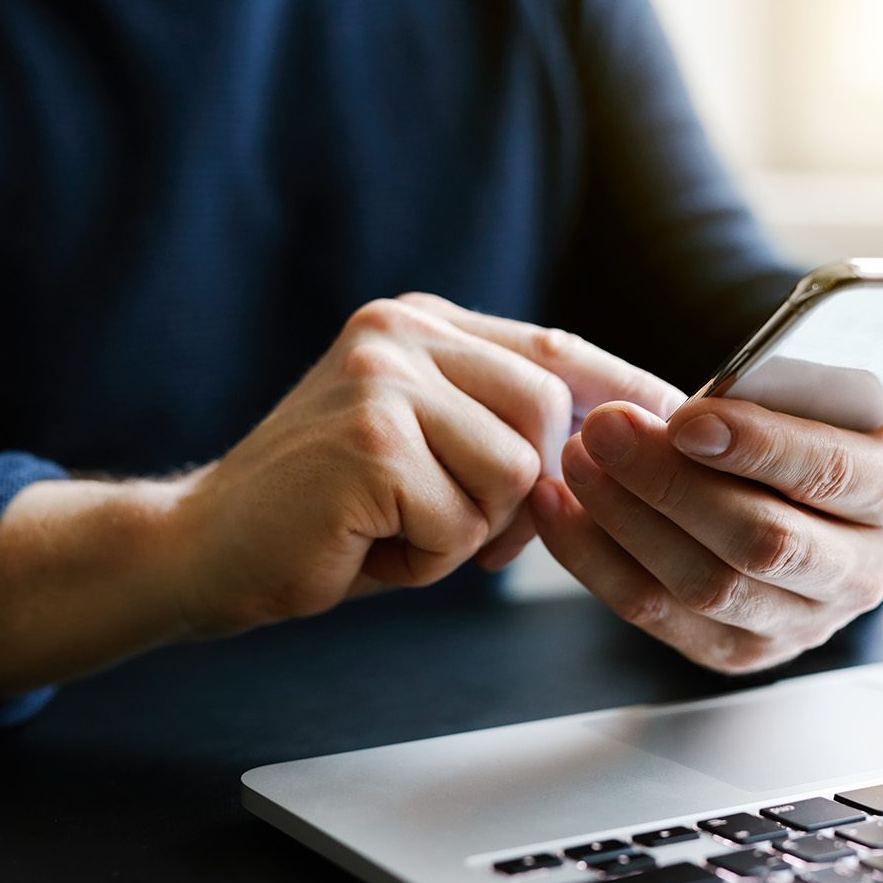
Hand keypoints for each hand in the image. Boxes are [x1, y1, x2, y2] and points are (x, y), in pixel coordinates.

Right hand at [0, 294, 680, 694]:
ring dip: (466, 532)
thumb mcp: (420, 449)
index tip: (681, 422)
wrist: (201, 548)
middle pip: (548, 414)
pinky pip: (464, 523)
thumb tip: (613, 441)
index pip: (553, 348)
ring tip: (389, 527)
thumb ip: (497, 427)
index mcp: (416, 323)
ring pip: (514, 473)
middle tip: (446, 527)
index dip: (622, 391)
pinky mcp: (370, 440)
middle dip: (521, 493)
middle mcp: (401, 331)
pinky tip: (361, 543)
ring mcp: (382, 379)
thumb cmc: (323, 514)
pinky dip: (426, 559)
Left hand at [531, 360, 882, 673]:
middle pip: (760, 540)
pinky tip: (560, 506)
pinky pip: (653, 614)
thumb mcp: (859, 392)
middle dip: (671, 483)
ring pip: (701, 583)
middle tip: (607, 427)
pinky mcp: (736, 650)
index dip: (761, 447)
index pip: (835, 477)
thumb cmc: (813, 428)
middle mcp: (857, 573)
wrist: (789, 490)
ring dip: (625, 518)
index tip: (688, 416)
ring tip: (578, 456)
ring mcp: (796, 622)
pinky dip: (595, 559)